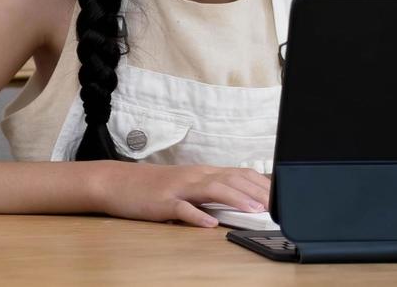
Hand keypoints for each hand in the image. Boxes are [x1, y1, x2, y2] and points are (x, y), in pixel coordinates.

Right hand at [93, 162, 271, 227]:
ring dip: (235, 199)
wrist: (117, 182)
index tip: (280, 195)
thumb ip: (211, 190)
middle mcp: (194, 176)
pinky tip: (210, 223)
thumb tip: (240, 199)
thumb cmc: (153, 187)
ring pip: (211, 189)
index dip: (261, 184)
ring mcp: (178, 188)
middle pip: (231, 179)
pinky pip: (181, 209)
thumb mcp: (186, 185)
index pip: (239, 173)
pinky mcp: (162, 202)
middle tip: (277, 205)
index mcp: (202, 173)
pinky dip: (197, 216)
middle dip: (256, 192)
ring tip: (254, 210)